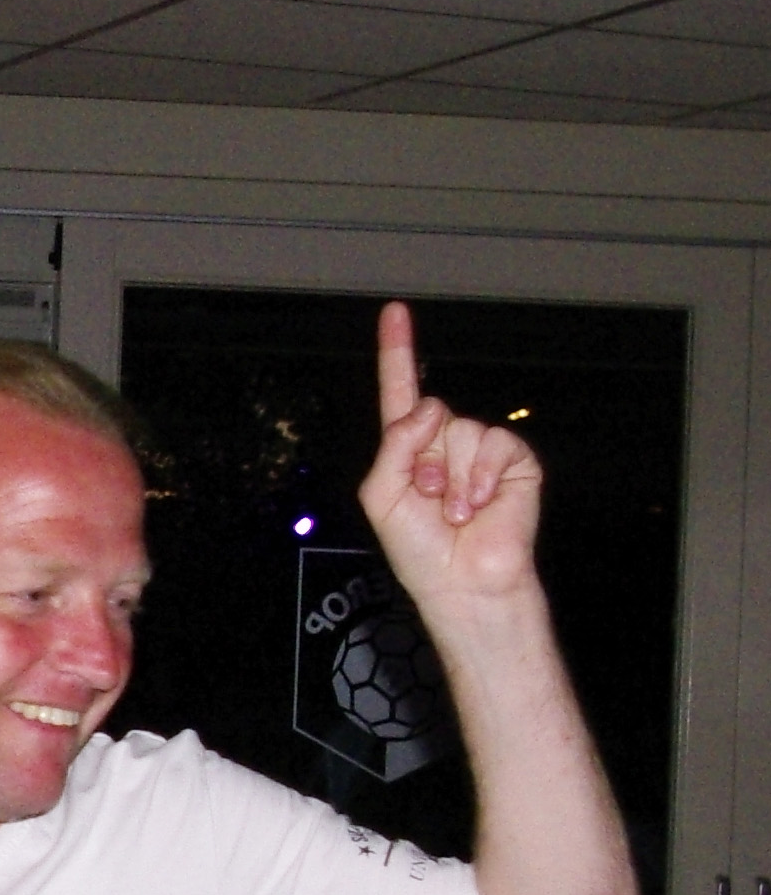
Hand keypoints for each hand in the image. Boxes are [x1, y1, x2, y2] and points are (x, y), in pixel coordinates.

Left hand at [359, 300, 541, 613]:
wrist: (462, 583)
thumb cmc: (419, 548)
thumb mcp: (381, 496)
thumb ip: (392, 446)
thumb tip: (430, 407)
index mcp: (409, 448)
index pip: (402, 391)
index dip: (398, 352)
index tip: (394, 311)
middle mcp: (444, 441)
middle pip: (429, 413)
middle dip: (422, 460)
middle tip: (429, 500)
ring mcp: (479, 449)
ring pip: (460, 429)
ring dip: (451, 476)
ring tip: (455, 511)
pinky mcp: (513, 460)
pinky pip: (494, 442)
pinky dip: (481, 475)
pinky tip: (480, 504)